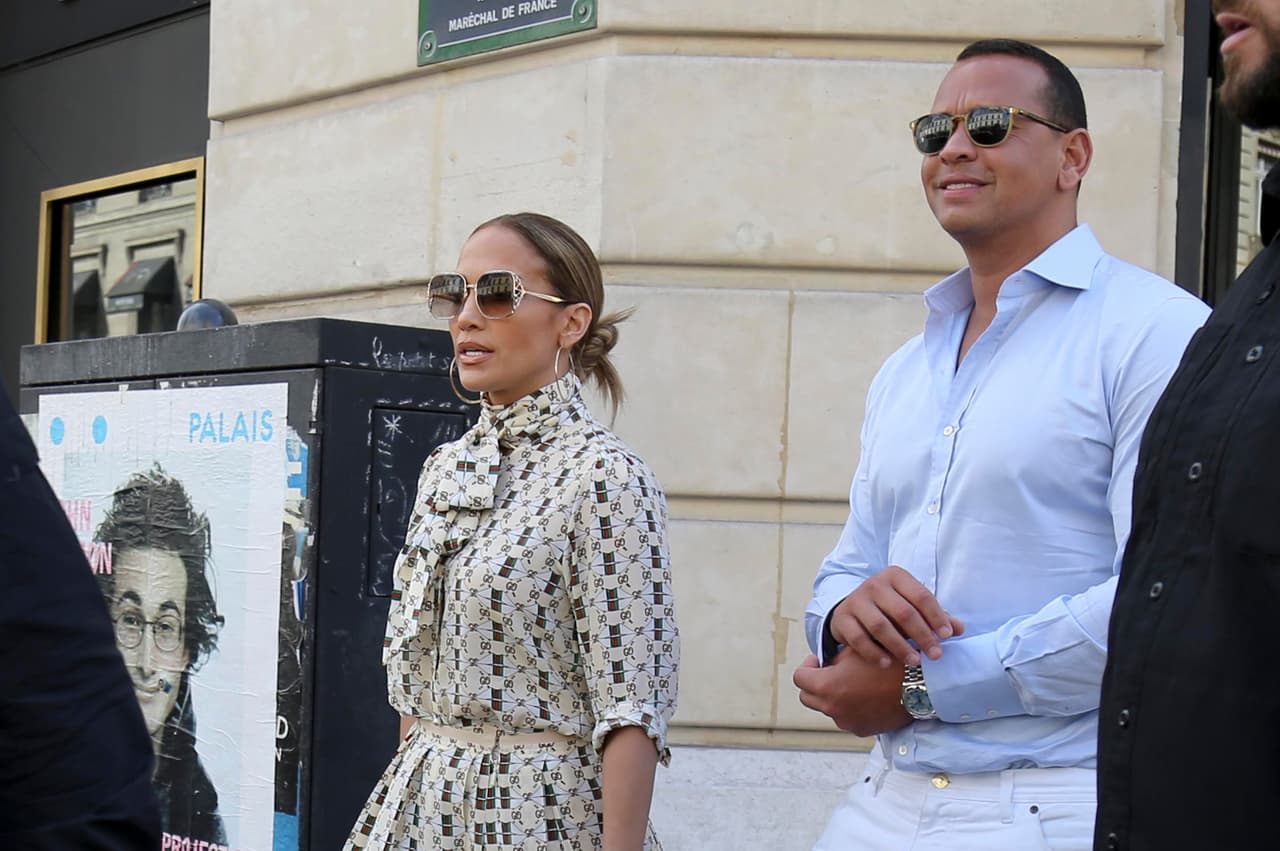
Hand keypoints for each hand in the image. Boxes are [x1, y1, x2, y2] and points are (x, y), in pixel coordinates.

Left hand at [793, 650, 912, 736]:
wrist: (917, 685)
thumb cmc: (886, 663)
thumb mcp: (855, 651)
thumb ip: (834, 659)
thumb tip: (826, 664)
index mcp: (827, 686)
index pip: (799, 678)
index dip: (807, 666)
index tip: (819, 660)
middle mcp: (832, 708)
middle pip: (807, 697)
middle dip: (815, 683)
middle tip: (829, 672)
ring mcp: (846, 721)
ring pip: (827, 708)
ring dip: (832, 696)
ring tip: (852, 683)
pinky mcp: (860, 729)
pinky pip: (846, 717)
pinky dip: (849, 708)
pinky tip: (865, 696)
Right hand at [829, 565, 963, 666]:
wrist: (851, 609)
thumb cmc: (889, 608)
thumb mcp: (911, 606)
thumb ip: (934, 616)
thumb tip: (959, 628)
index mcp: (895, 577)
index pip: (921, 595)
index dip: (936, 616)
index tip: (948, 636)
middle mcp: (874, 585)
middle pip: (903, 611)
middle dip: (922, 635)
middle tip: (935, 655)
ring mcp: (856, 601)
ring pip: (880, 626)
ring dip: (900, 646)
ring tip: (914, 661)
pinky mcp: (841, 618)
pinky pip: (858, 638)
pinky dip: (874, 652)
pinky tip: (887, 664)